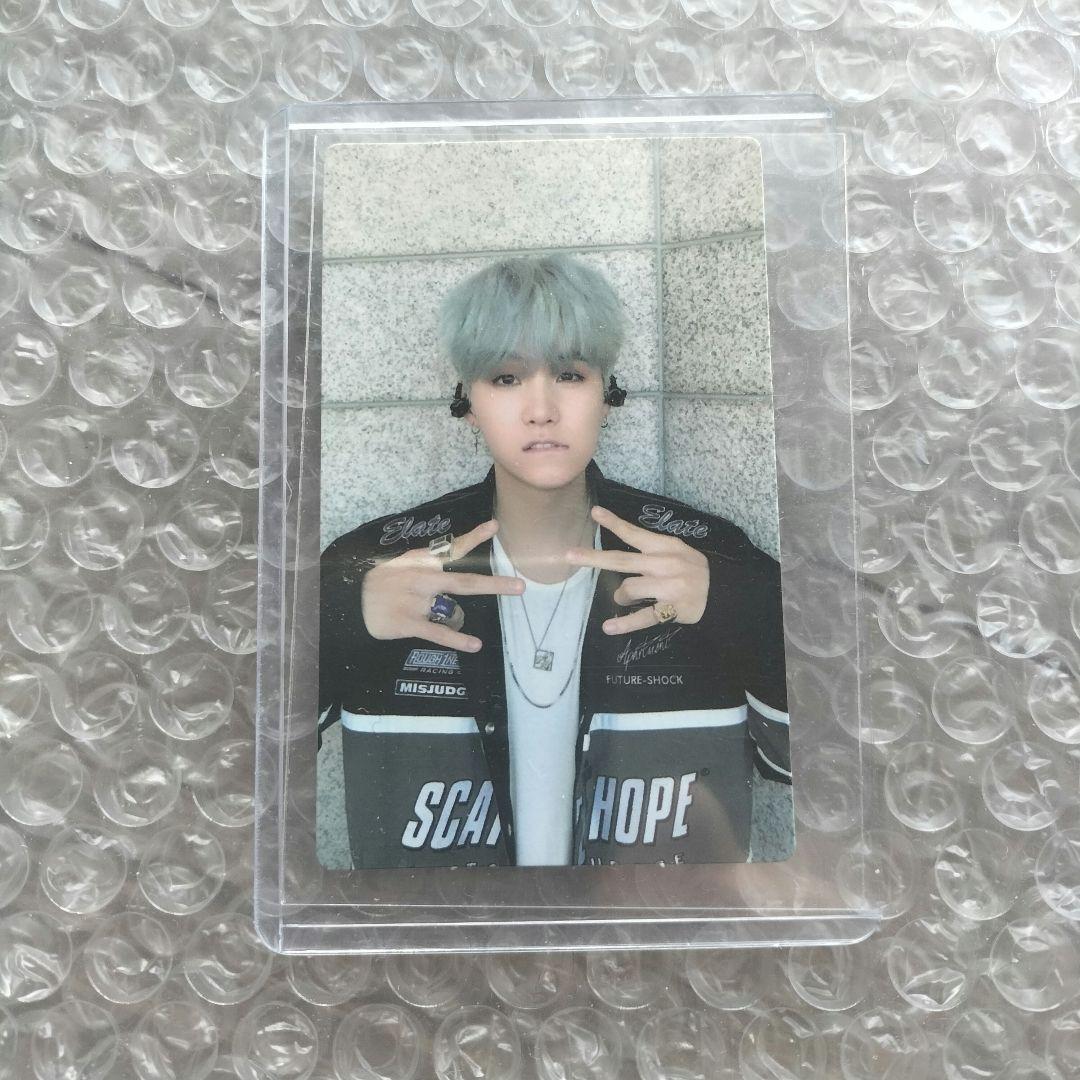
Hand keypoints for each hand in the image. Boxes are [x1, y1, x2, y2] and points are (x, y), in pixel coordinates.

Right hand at [361, 518, 523, 651]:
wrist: (350, 603)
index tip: (495, 526)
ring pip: (453, 611)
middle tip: (520, 586)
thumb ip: (428, 563)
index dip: (475, 537)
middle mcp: (422, 579)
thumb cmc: (381, 583)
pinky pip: (439, 633)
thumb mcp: (402, 564)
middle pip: (466, 581)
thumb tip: (454, 556)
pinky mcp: (408, 623)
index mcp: (420, 561)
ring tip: (443, 620)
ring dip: (455, 618)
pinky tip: (474, 644)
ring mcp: (416, 601)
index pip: (452, 548)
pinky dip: (458, 639)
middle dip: (495, 584)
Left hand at [565, 505, 710, 634]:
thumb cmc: (695, 571)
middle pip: (621, 560)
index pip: (634, 534)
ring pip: (628, 589)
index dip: (613, 522)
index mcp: (665, 547)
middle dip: (593, 558)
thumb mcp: (678, 552)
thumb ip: (652, 551)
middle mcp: (664, 564)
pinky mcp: (671, 609)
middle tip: (568, 555)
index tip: (594, 512)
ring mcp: (668, 587)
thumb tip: (622, 556)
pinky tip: (609, 628)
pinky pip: (643, 617)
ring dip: (620, 596)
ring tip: (623, 600)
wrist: (724, 593)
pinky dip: (624, 624)